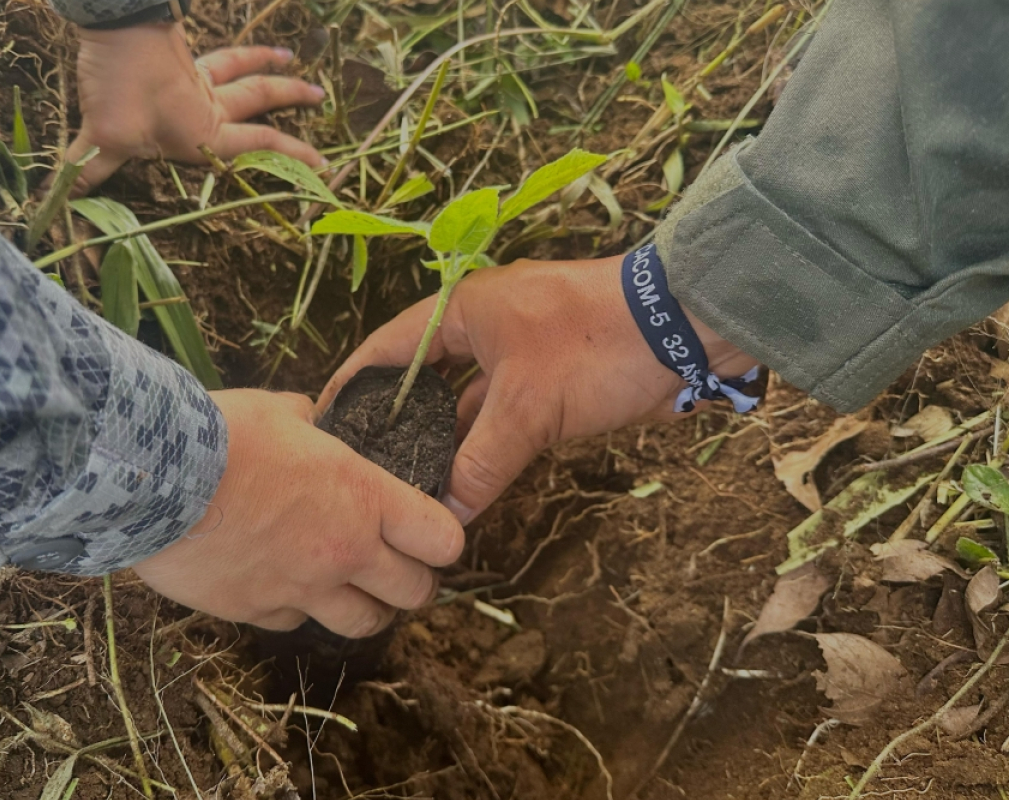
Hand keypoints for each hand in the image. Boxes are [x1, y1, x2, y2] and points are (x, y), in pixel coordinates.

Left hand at [67, 22, 325, 193]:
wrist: (116, 22)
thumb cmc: (121, 83)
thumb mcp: (103, 135)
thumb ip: (88, 167)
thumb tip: (60, 198)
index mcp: (204, 131)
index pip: (260, 146)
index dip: (292, 156)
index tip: (322, 164)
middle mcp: (207, 104)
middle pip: (259, 98)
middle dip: (290, 97)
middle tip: (320, 95)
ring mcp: (194, 77)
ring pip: (240, 69)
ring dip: (265, 63)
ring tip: (289, 56)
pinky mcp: (176, 57)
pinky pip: (211, 57)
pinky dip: (229, 53)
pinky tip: (227, 54)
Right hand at [131, 389, 464, 637]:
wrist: (154, 480)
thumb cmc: (221, 435)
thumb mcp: (282, 410)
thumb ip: (314, 422)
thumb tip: (317, 421)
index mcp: (364, 497)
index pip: (442, 539)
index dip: (443, 538)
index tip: (430, 531)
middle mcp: (345, 552)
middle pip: (415, 593)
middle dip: (415, 581)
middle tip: (399, 564)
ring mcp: (302, 590)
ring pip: (365, 624)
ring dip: (368, 607)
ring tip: (353, 587)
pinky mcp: (256, 612)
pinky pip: (296, 622)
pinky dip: (298, 608)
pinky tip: (283, 582)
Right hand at [319, 256, 756, 524]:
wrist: (687, 327)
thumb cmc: (595, 347)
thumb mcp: (527, 409)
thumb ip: (481, 464)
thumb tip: (445, 517)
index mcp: (461, 311)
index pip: (387, 348)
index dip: (352, 384)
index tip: (321, 422)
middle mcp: (481, 328)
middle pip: (424, 380)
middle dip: (400, 425)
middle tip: (365, 472)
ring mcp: (516, 354)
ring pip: (466, 404)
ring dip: (448, 443)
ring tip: (410, 488)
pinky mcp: (548, 379)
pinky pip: (501, 416)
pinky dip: (486, 446)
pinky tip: (466, 484)